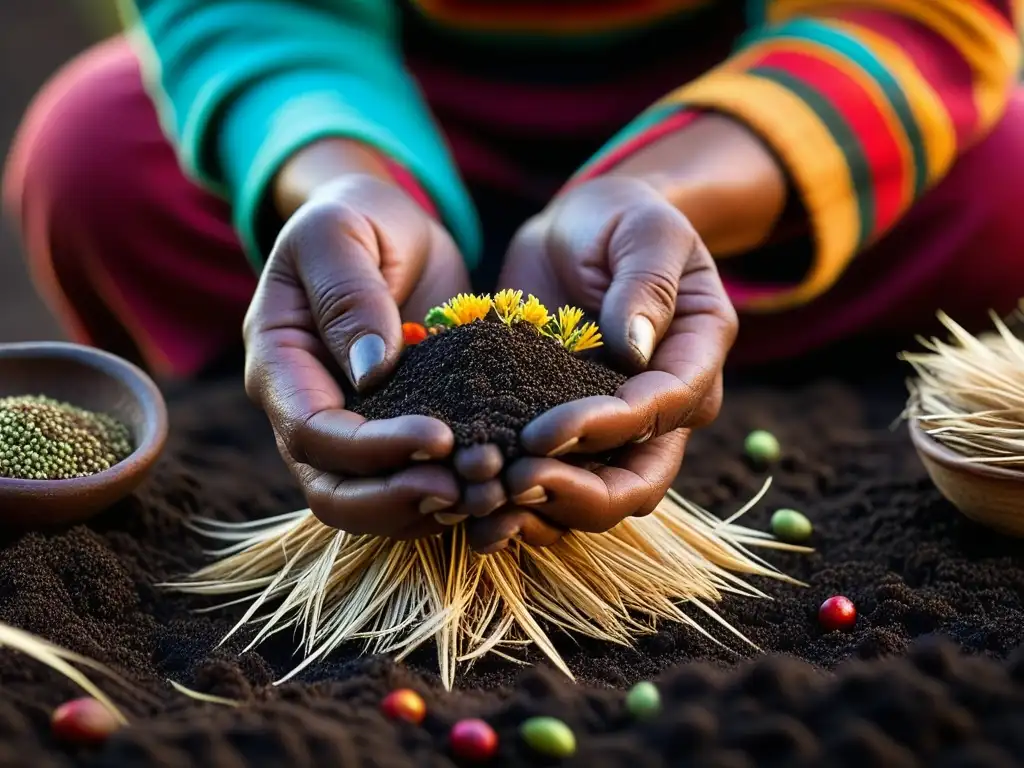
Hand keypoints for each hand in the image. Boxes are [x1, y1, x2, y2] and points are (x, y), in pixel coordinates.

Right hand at [244, 174, 496, 537]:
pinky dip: (448, 498)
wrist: (387, 228)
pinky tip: (493, 489)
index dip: (371, 449)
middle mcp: (306, 411)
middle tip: (466, 488)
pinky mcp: (395, 435)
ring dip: (427, 511)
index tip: (439, 439)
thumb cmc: (356, 219)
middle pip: (333, 491)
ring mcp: (351, 430)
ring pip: (370, 506)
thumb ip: (348, 296)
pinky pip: (410, 486)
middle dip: (396, 500)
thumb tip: (371, 374)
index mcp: (279, 365)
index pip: (312, 432)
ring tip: (488, 495)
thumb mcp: (340, 233)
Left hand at [467, 175, 737, 552]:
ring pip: (594, 502)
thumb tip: (634, 349)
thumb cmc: (621, 221)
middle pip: (637, 482)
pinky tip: (473, 506)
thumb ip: (646, 283)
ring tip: (484, 509)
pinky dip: (518, 504)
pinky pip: (554, 486)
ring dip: (542, 515)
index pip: (661, 410)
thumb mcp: (644, 230)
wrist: (582, 232)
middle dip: (578, 495)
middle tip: (513, 484)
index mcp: (695, 360)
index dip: (606, 429)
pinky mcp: (570, 437)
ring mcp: (617, 433)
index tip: (542, 430)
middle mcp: (664, 412)